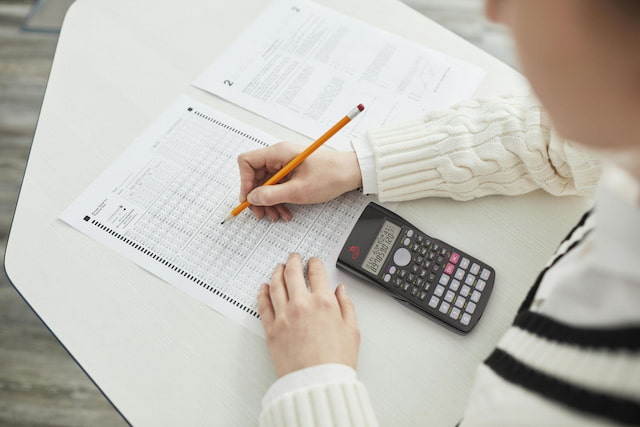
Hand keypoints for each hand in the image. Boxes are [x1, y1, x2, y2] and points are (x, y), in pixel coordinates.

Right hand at [237, 141, 362, 220]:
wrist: (351, 173)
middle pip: (255, 176)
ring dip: (269, 202)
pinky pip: (278, 187)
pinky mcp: (292, 173)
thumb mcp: (298, 191)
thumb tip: (252, 198)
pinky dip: (279, 200)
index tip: (249, 199)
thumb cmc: (330, 175)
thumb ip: (272, 195)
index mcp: (278, 153)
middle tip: (261, 213)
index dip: (244, 181)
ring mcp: (285, 165)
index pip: (247, 162)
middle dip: (258, 197)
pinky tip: (285, 211)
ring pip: (266, 184)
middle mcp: (279, 156)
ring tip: (276, 216)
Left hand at [258, 253, 359, 376]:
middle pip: (293, 273)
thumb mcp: (352, 332)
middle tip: (294, 257)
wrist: (317, 384)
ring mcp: (284, 317)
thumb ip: (346, 306)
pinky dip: (263, 293)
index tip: (313, 262)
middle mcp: (302, 305)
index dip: (314, 264)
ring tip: (278, 267)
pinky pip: (263, 305)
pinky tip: (264, 288)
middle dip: (293, 261)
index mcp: (324, 303)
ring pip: (276, 285)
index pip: (317, 273)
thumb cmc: (335, 362)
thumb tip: (341, 291)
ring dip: (277, 272)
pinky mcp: (271, 330)